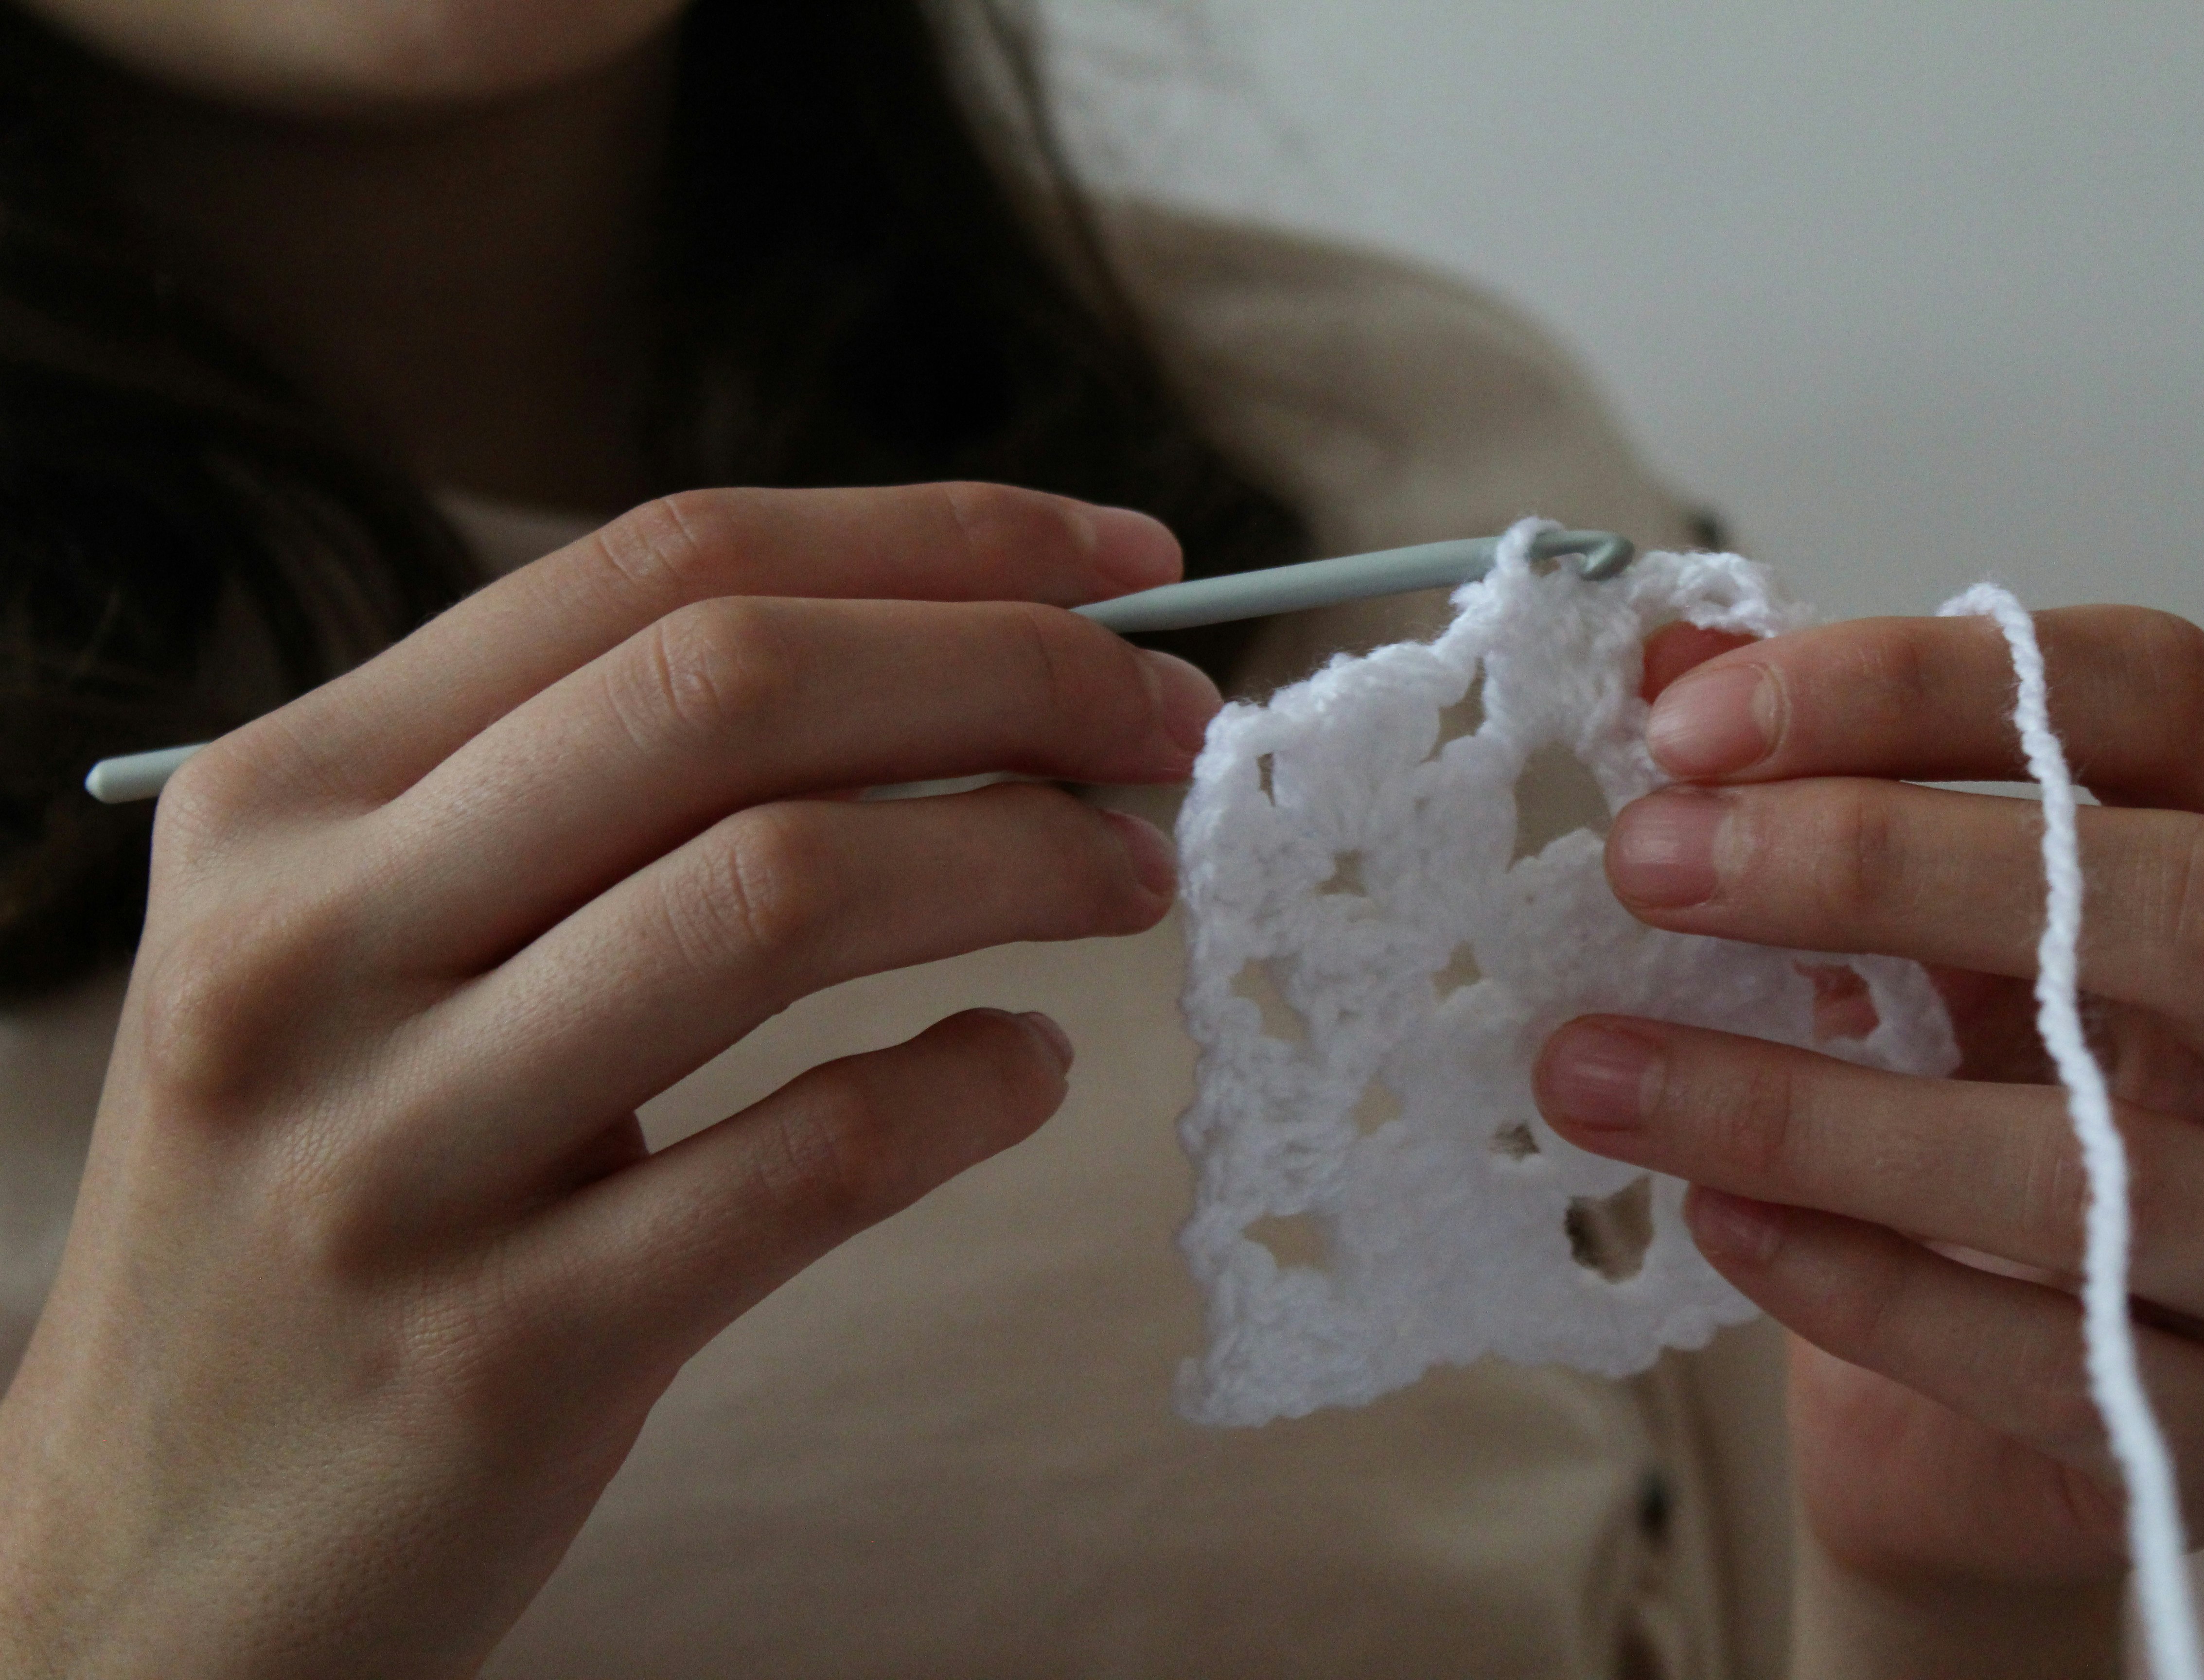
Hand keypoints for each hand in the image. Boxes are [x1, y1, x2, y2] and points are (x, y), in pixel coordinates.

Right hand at [0, 484, 1217, 1679]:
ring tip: (1135, 874)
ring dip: (1022, 855)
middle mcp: (308, 946)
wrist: (148, 1560)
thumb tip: (955, 669)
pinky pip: (805, 1163)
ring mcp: (391, 1155)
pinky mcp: (499, 1354)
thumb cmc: (328, 1198)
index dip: (933, 537)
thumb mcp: (369, 954)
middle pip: (737, 693)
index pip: (663, 573)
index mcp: (285, 800)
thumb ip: (588, 804)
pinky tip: (1027, 1070)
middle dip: (1014, 671)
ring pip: (783, 895)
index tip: (1131, 560)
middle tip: (1173, 720)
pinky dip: (966, 1090)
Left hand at [1536, 609, 2203, 1672]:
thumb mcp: (1898, 942)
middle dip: (1880, 866)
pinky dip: (1857, 1285)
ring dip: (1807, 1110)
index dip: (1918, 682)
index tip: (1689, 722)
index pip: (2158, 698)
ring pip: (2098, 1164)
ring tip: (1599, 1073)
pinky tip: (1716, 1221)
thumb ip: (1809, 793)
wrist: (1989, 1406)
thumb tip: (1669, 665)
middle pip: (2179, 900)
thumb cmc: (1968, 1123)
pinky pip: (2047, 1356)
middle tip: (1649, 865)